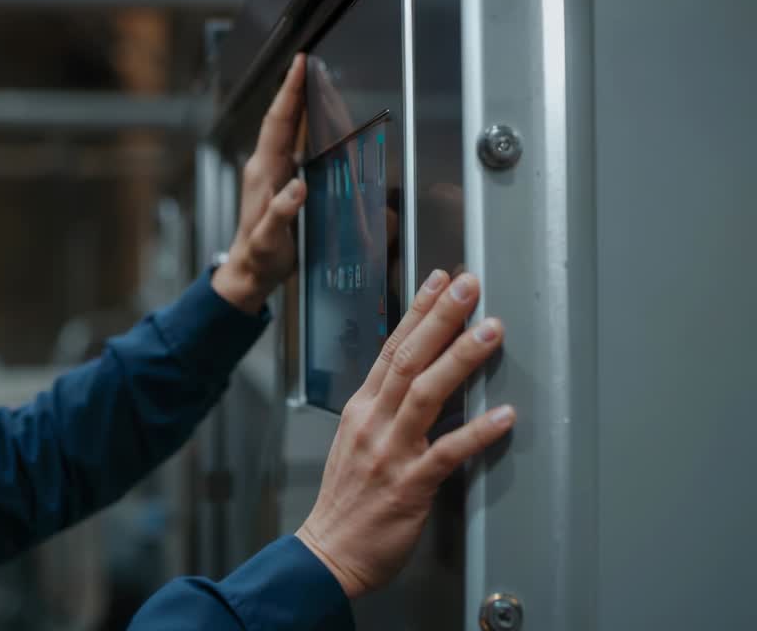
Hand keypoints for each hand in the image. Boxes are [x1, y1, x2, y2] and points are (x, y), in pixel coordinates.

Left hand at [211, 54, 306, 313]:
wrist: (248, 272)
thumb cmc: (259, 257)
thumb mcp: (270, 239)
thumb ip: (281, 213)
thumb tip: (298, 187)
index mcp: (263, 173)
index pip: (278, 123)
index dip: (290, 93)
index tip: (300, 65)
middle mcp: (265, 166)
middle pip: (282, 119)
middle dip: (296, 89)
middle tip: (312, 63)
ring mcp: (270, 173)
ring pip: (286, 130)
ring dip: (300, 105)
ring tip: (317, 83)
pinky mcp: (278, 182)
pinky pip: (292, 145)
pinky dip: (304, 128)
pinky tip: (316, 123)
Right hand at [294, 270, 515, 597]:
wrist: (329, 551)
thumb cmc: (348, 502)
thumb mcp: (357, 442)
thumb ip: (384, 410)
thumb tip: (418, 380)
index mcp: (361, 410)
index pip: (389, 349)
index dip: (416, 312)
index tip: (439, 281)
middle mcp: (373, 423)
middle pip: (406, 359)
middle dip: (439, 318)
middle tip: (468, 286)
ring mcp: (389, 452)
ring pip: (425, 393)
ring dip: (460, 358)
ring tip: (490, 330)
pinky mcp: (409, 486)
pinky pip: (447, 453)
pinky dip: (477, 432)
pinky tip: (505, 415)